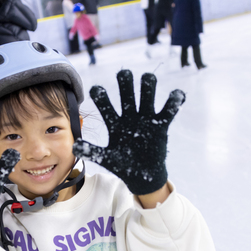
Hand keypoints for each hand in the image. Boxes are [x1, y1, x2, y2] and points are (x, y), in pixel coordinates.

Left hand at [72, 70, 184, 194]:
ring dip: (148, 85)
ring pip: (147, 94)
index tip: (96, 90)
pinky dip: (175, 100)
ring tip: (148, 79)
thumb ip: (92, 151)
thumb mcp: (106, 158)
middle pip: (127, 92)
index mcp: (114, 122)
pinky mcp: (160, 125)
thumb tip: (74, 146)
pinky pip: (168, 110)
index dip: (101, 96)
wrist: (142, 176)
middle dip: (125, 82)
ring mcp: (146, 118)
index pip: (105, 104)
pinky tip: (176, 95)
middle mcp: (130, 115)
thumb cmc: (122, 164)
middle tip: (123, 74)